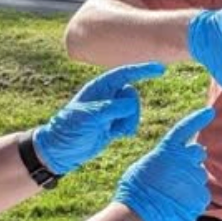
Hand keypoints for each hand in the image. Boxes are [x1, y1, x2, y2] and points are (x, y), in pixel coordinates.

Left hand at [34, 63, 165, 173]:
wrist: (60, 151)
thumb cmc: (69, 130)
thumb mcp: (90, 117)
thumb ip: (113, 107)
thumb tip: (130, 105)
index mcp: (98, 88)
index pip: (125, 73)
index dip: (143, 70)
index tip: (161, 69)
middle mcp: (106, 96)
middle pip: (132, 95)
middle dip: (131, 110)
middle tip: (117, 123)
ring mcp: (109, 110)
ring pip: (133, 110)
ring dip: (129, 121)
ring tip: (115, 132)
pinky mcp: (112, 124)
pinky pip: (130, 122)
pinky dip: (127, 128)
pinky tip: (116, 136)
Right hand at [114, 107, 215, 220]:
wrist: (138, 216)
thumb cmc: (134, 192)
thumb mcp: (145, 166)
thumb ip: (164, 159)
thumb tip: (174, 162)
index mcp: (168, 150)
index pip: (185, 128)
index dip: (198, 119)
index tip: (210, 112)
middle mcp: (185, 160)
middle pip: (198, 154)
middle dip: (192, 160)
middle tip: (178, 175)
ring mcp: (195, 179)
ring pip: (199, 177)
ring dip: (190, 182)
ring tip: (172, 196)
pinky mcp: (201, 197)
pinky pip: (202, 195)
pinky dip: (193, 200)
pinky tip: (178, 206)